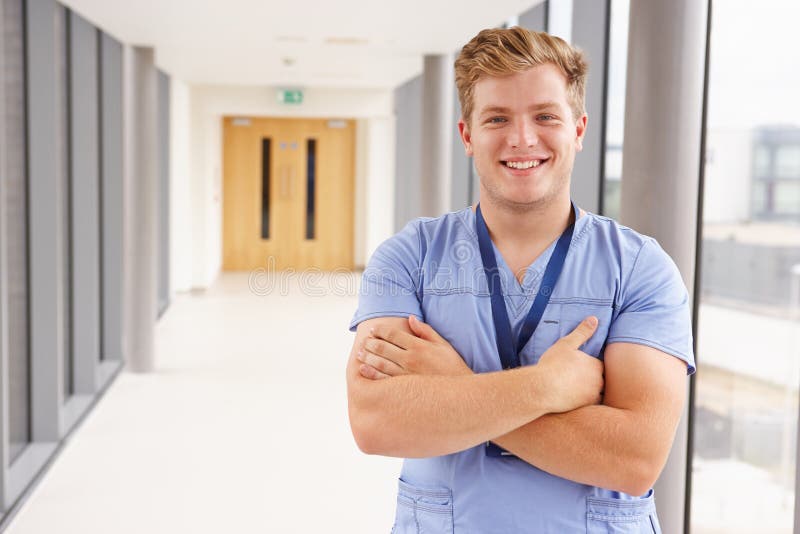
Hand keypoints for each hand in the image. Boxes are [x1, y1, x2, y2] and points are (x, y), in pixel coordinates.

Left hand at [357, 316, 472, 379]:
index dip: (380, 330)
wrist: (459, 395)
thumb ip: (425, 331)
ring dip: (366, 356)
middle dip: (370, 343)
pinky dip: (370, 374)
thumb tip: (411, 318)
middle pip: (382, 347)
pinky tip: (363, 370)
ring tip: (359, 353)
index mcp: (419, 346)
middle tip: (363, 341)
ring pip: (379, 363)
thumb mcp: (443, 345)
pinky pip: (382, 380)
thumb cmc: (453, 368)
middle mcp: (410, 360)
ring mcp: (405, 376)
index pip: (393, 334)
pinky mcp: (403, 390)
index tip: (373, 330)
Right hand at [536, 316, 604, 413]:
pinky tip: (569, 401)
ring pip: (594, 394)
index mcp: (596, 366)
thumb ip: (582, 332)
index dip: (589, 367)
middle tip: (573, 380)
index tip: (577, 368)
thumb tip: (594, 319)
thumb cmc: (553, 365)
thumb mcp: (566, 344)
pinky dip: (580, 403)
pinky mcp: (584, 409)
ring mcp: (592, 396)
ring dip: (586, 393)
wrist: (542, 389)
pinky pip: (586, 406)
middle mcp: (598, 382)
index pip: (599, 366)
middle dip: (590, 380)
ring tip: (571, 391)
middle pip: (599, 381)